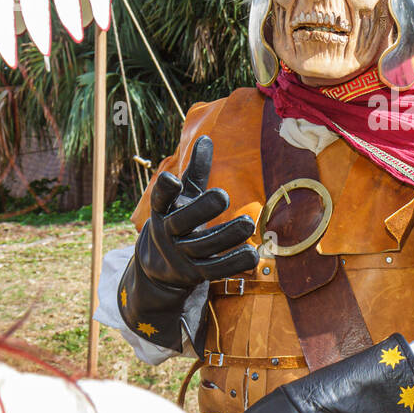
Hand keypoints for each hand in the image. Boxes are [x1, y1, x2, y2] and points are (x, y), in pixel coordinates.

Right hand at [138, 136, 257, 290]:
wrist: (160, 266)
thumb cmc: (178, 218)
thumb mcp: (185, 196)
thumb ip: (195, 171)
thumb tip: (206, 138)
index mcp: (164, 210)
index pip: (160, 198)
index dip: (165, 190)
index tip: (172, 179)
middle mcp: (169, 232)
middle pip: (182, 222)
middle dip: (201, 209)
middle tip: (223, 195)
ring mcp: (181, 255)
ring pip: (203, 247)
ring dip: (226, 236)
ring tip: (249, 224)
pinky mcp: (195, 274)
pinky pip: (215, 270)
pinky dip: (234, 263)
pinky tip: (253, 255)